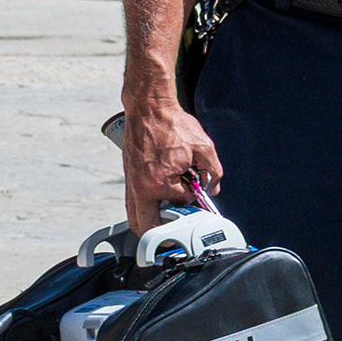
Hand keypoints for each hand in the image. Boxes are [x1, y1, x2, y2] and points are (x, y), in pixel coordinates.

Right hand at [118, 93, 222, 232]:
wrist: (149, 109)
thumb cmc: (172, 125)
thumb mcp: (204, 147)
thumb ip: (213, 171)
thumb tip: (213, 188)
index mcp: (159, 183)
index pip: (181, 204)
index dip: (194, 199)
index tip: (200, 194)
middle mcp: (140, 188)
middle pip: (145, 226)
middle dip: (162, 231)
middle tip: (179, 225)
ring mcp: (131, 184)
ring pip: (136, 216)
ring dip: (153, 219)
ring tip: (172, 210)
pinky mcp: (128, 178)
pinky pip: (134, 203)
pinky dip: (147, 206)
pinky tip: (161, 198)